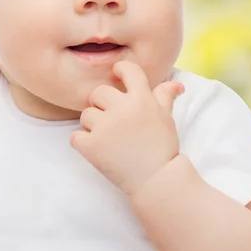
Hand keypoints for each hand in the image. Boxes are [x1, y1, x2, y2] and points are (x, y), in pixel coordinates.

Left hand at [69, 60, 184, 195]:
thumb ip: (165, 96)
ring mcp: (105, 127)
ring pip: (86, 115)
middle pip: (98, 92)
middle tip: (113, 120)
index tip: (117, 75)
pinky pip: (75, 136)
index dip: (120, 70)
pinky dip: (82, 142)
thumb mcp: (166, 118)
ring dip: (93, 125)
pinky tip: (97, 148)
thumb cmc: (163, 147)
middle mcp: (122, 109)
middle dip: (103, 104)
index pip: (127, 70)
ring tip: (108, 138)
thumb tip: (175, 84)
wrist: (156, 180)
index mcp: (142, 98)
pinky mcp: (91, 146)